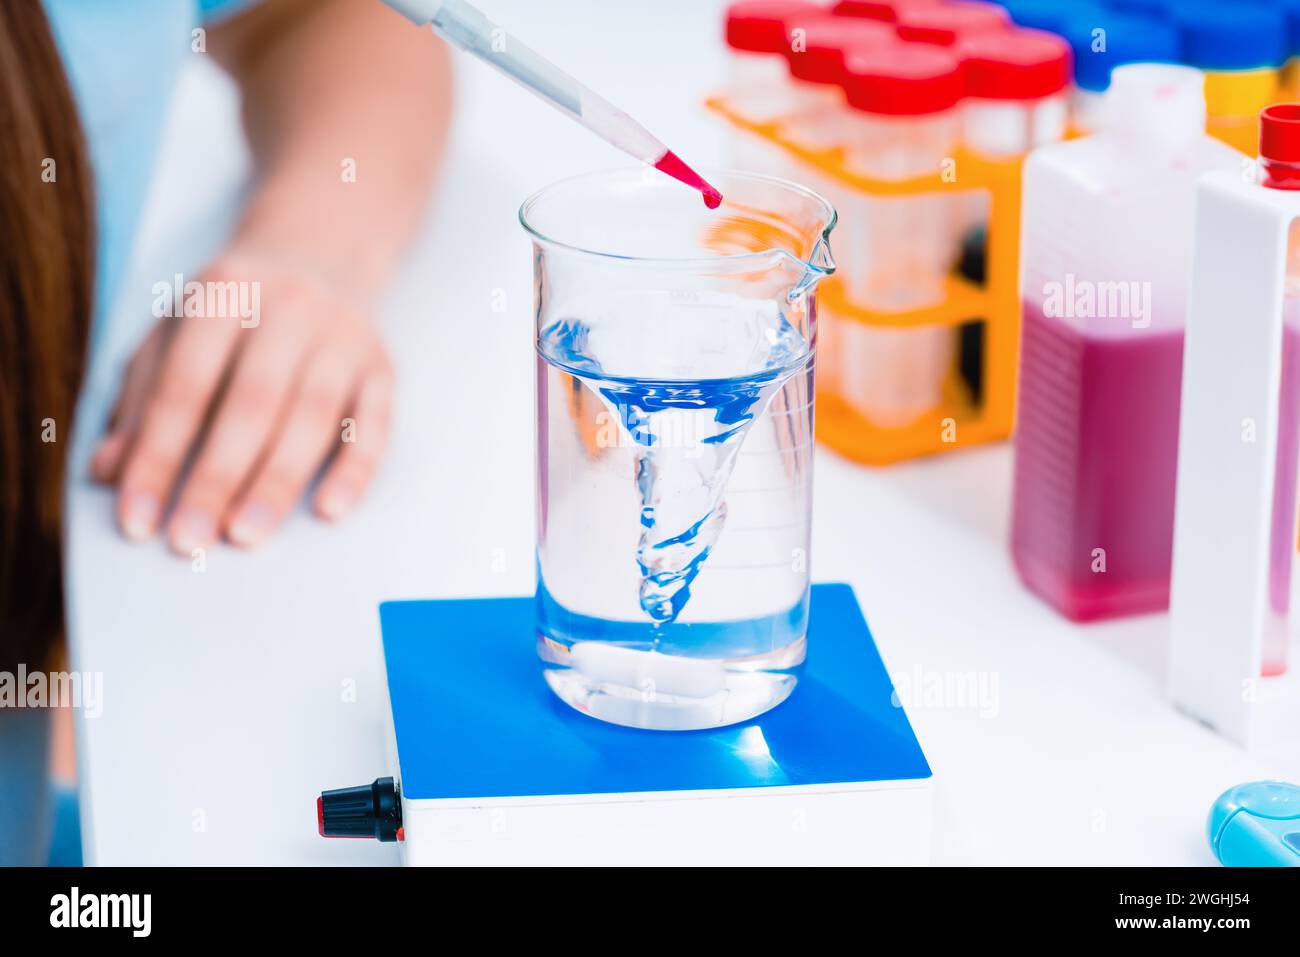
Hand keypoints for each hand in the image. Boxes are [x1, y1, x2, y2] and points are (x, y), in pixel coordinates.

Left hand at [90, 249, 393, 555]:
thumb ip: (140, 398)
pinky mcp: (383, 367)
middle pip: (250, 404)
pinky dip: (355, 469)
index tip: (137, 520)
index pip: (183, 387)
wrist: (320, 256)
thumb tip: (107, 470)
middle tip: (189, 541)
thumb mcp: (177, 334)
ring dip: (277, 482)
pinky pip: (375, 424)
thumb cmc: (237, 311)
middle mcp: (289, 307)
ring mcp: (343, 336)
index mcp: (224, 292)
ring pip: (312, 416)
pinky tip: (331, 511)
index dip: (156, 457)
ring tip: (245, 535)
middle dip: (215, 479)